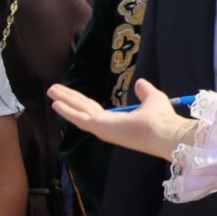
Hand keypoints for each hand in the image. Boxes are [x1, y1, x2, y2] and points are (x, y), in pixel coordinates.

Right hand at [48, 79, 193, 159]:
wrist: (165, 132)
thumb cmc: (162, 119)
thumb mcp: (153, 98)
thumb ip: (145, 91)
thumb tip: (140, 83)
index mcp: (117, 121)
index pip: (94, 109)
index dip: (80, 101)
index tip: (69, 93)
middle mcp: (107, 126)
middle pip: (82, 109)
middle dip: (68, 98)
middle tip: (52, 89)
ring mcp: (102, 128)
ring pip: (78, 111)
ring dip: (64, 101)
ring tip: (50, 91)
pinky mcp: (100, 127)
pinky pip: (79, 118)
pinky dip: (67, 111)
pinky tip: (55, 104)